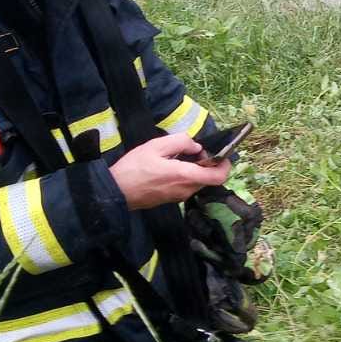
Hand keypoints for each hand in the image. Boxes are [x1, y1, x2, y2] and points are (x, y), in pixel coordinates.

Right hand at [110, 134, 231, 210]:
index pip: (218, 177)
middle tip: (193, 151)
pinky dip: (186, 176)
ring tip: (178, 157)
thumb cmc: (134, 168)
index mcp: (184, 176)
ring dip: (195, 170)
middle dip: (207, 164)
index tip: (221, 155)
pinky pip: (186, 186)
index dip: (225, 166)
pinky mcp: (171, 200)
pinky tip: (170, 167)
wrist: (115, 192)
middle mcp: (186, 189)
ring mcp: (179, 197)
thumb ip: (180, 142)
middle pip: (209, 178)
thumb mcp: (156, 146)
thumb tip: (196, 146)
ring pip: (198, 182)